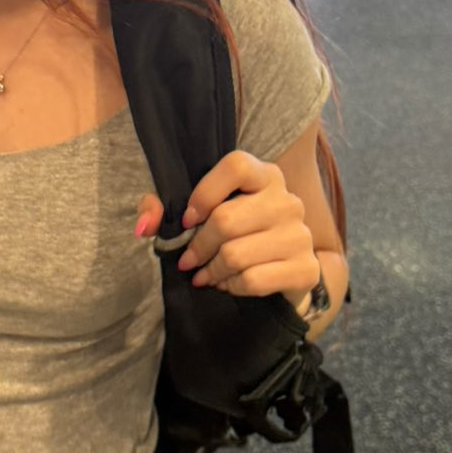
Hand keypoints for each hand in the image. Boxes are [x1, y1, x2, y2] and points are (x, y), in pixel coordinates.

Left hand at [132, 152, 316, 305]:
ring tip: (206, 275)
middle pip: (226, 220)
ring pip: (236, 254)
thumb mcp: (200, 216)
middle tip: (188, 261)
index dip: (204, 193)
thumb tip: (145, 226)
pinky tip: (228, 284)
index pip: (235, 166)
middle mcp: (288, 201)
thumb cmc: (238, 237)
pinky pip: (253, 280)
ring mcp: (301, 235)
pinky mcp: (306, 269)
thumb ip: (164, 209)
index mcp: (266, 176)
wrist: (284, 273)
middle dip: (198, 246)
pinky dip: (232, 286)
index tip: (188, 220)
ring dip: (211, 270)